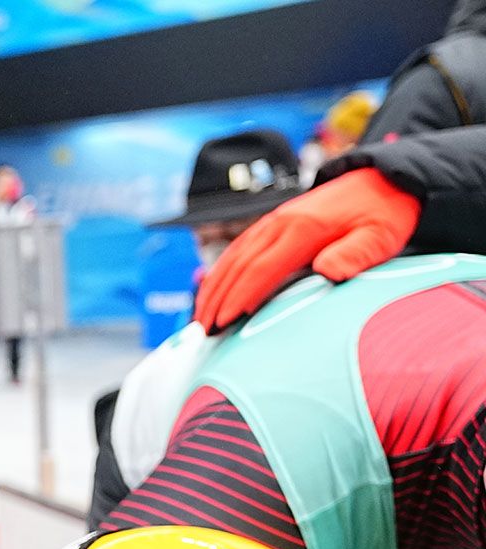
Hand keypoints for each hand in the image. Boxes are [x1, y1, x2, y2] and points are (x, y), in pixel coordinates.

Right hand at [195, 167, 420, 333]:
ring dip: (212, 288)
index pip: (260, 269)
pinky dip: (221, 272)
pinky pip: (239, 249)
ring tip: (199, 317)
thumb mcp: (381, 236)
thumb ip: (354, 255)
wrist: (385, 180)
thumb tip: (326, 272)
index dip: (239, 297)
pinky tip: (212, 289)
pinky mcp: (274, 223)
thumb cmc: (385, 214)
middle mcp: (280, 222)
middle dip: (216, 300)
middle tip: (201, 331)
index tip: (223, 322)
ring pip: (232, 257)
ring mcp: (274, 221)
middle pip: (237, 266)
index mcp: (302, 229)